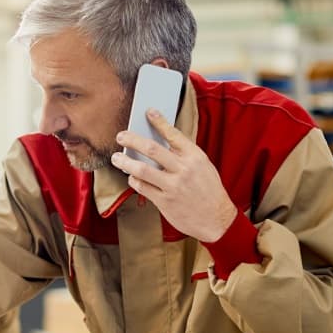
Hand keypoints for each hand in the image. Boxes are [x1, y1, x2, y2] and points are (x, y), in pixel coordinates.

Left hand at [111, 109, 236, 241]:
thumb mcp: (203, 167)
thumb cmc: (209, 192)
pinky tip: (131, 178)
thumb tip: (161, 145)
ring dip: (125, 162)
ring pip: (142, 170)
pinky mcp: (165, 201)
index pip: (173, 134)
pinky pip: (142, 188)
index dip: (159, 122)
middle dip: (132, 140)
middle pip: (152, 149)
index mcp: (195, 157)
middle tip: (121, 136)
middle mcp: (183, 170)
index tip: (148, 113)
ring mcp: (173, 186)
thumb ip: (184, 156)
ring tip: (117, 158)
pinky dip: (134, 181)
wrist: (216, 219)